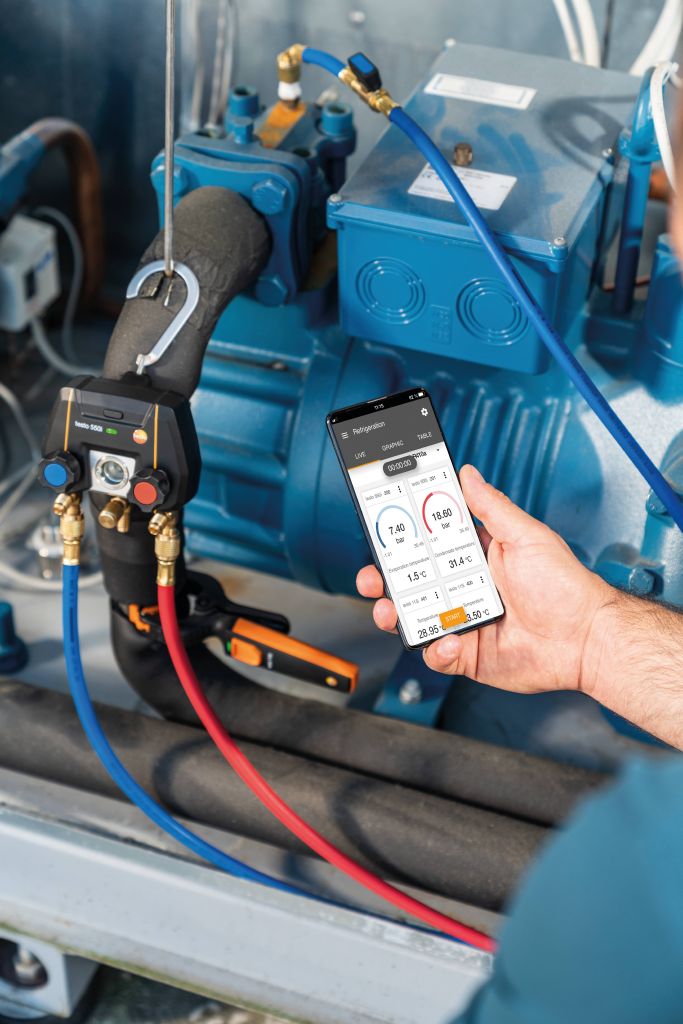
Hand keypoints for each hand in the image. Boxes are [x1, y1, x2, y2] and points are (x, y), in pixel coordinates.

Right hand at [356, 464, 614, 694]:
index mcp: (475, 557)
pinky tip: (449, 639)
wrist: (585, 640)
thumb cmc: (566, 587)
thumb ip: (491, 507)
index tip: (382, 530)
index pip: (428, 543)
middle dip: (385, 578)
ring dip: (395, 613)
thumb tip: (468, 474)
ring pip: (414, 618)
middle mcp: (465, 588)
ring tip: (391, 610)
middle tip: (373, 575)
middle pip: (411, 582)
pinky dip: (435, 648)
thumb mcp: (526, 536)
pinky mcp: (466, 655)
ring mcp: (464, 621)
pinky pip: (436, 653)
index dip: (401, 538)